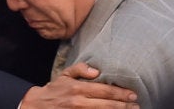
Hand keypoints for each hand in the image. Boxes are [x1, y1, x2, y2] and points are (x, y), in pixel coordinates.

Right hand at [21, 62, 138, 108]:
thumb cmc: (54, 90)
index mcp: (78, 88)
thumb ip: (81, 69)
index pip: (104, 91)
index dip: (120, 93)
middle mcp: (79, 102)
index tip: (133, 94)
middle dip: (124, 106)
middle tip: (136, 105)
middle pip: (106, 105)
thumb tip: (96, 71)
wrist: (36, 106)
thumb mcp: (65, 75)